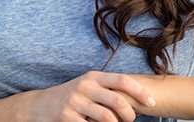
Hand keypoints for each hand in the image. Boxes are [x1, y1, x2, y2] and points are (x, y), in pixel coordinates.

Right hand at [27, 71, 155, 121]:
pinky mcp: (67, 118)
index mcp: (94, 77)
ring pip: (107, 118)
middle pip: (117, 100)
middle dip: (129, 114)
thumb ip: (108, 89)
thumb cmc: (72, 97)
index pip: (122, 80)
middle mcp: (85, 86)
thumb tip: (137, 98)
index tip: (152, 103)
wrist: (41, 105)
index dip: (140, 92)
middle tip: (131, 120)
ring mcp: (75, 102)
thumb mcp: (88, 86)